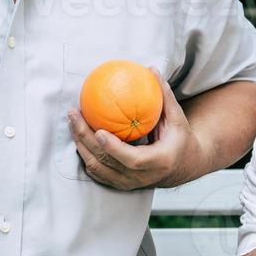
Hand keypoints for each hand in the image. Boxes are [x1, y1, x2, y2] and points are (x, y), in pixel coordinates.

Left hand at [67, 70, 202, 190]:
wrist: (183, 166)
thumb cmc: (180, 139)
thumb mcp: (176, 118)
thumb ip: (165, 95)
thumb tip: (151, 70)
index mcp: (159, 161)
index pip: (132, 159)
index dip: (114, 148)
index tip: (99, 131)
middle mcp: (142, 177)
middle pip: (108, 162)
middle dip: (86, 138)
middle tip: (75, 115)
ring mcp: (130, 184)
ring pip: (98, 168)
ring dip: (81, 145)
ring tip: (73, 122)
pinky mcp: (120, 184)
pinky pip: (97, 172)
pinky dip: (85, 155)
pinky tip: (78, 136)